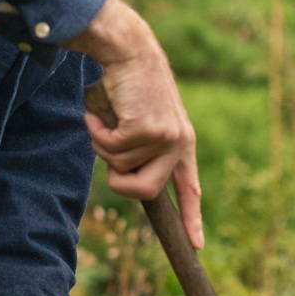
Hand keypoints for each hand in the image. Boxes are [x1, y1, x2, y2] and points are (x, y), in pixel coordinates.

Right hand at [62, 0, 203, 247]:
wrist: (129, 51)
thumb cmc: (128, 86)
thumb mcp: (141, 121)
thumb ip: (140, 149)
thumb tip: (126, 179)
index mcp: (182, 143)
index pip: (189, 188)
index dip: (191, 218)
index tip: (197, 244)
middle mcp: (179, 143)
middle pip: (144, 192)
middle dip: (117, 180)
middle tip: (108, 151)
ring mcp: (166, 137)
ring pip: (120, 168)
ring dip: (103, 146)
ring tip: (107, 119)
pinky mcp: (148, 129)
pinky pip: (110, 150)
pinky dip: (97, 133)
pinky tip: (100, 113)